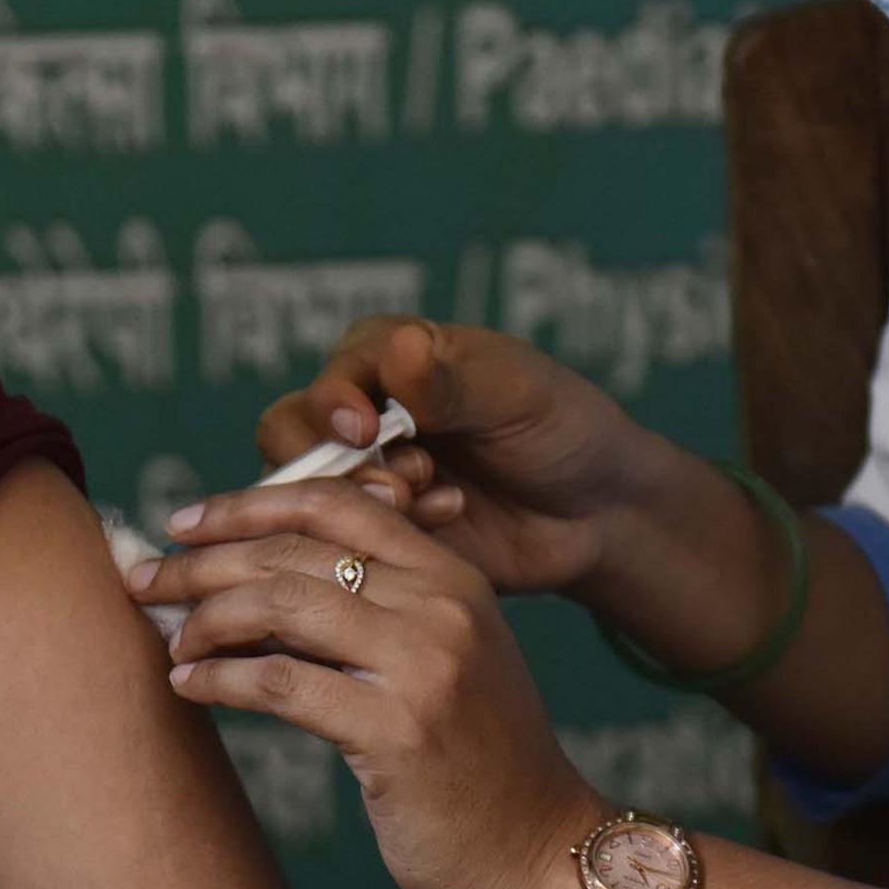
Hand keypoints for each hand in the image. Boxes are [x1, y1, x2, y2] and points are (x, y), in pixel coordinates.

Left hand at [141, 478, 597, 888]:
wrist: (539, 855)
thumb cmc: (477, 767)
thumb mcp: (445, 665)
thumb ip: (378, 615)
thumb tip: (256, 584)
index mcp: (454, 579)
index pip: (337, 504)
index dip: (248, 505)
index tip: (184, 523)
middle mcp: (443, 607)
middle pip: (297, 551)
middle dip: (204, 561)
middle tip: (144, 579)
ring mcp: (423, 666)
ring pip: (282, 604)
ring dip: (205, 617)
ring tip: (167, 638)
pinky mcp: (396, 731)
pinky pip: (281, 682)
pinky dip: (220, 678)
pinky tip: (188, 685)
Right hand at [251, 318, 665, 600]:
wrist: (599, 512)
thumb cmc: (562, 428)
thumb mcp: (515, 392)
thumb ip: (449, 380)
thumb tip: (399, 347)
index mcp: (386, 360)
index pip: (328, 377)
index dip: (333, 404)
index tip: (364, 430)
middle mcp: (362, 416)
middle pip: (289, 436)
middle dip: (339, 464)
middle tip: (401, 482)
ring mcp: (364, 479)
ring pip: (304, 494)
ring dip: (358, 502)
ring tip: (430, 501)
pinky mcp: (375, 534)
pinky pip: (340, 541)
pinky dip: (382, 535)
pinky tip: (445, 521)